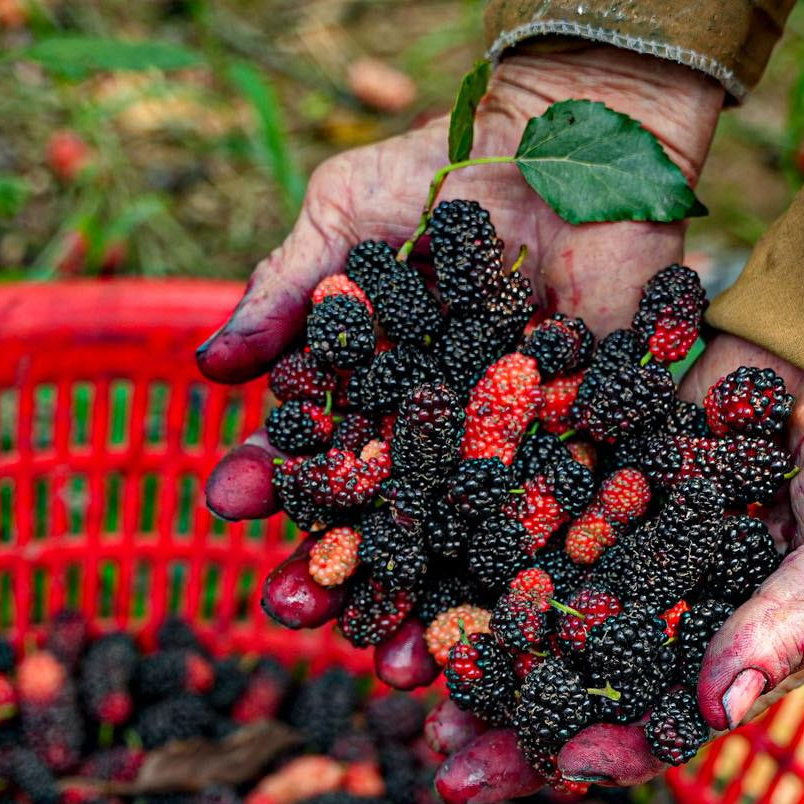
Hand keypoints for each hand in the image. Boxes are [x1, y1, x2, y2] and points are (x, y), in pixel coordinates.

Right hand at [194, 44, 724, 665]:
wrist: (575, 135)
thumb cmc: (449, 166)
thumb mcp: (349, 215)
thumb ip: (288, 292)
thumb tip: (206, 368)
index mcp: (373, 396)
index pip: (316, 454)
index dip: (274, 483)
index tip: (227, 505)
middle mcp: (438, 439)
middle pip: (381, 524)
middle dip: (338, 577)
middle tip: (294, 616)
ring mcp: (516, 451)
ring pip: (464, 546)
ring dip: (430, 610)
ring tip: (398, 667)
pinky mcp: (597, 450)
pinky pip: (568, 524)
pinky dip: (543, 578)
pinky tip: (513, 623)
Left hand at [431, 336, 803, 803]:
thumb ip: (797, 624)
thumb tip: (719, 712)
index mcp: (742, 651)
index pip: (668, 724)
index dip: (612, 748)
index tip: (555, 765)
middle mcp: (675, 614)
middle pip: (582, 686)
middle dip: (515, 726)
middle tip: (445, 760)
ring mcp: (630, 550)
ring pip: (538, 615)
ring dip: (477, 649)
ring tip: (407, 681)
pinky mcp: (596, 481)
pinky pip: (526, 521)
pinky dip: (473, 546)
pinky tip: (414, 566)